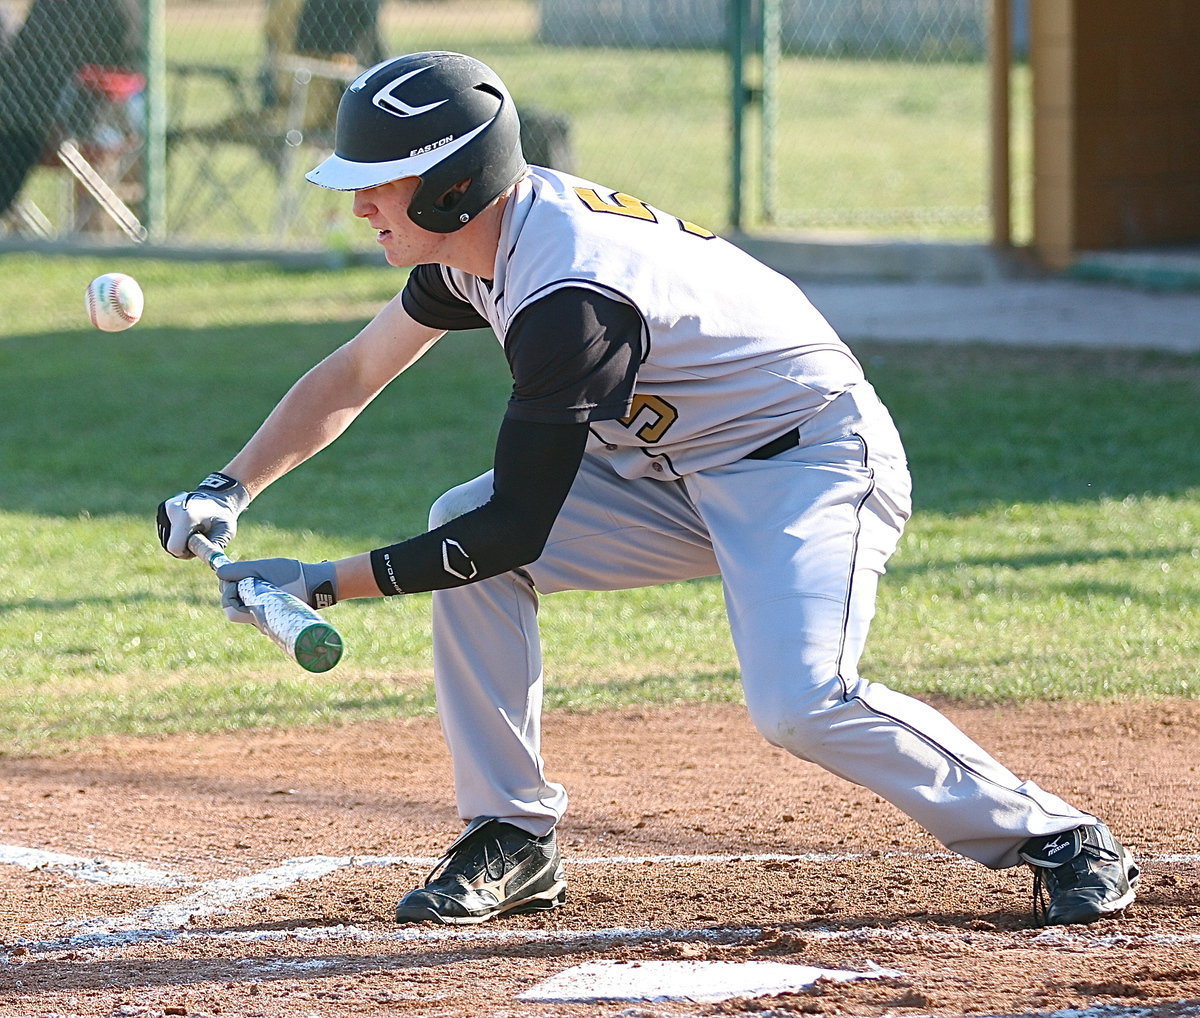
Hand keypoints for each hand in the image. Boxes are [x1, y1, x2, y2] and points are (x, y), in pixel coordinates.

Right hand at [157, 473, 250, 558]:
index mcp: (186, 517)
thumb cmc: (223, 516)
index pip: (174, 548)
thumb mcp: (226, 532)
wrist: (218, 496)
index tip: (197, 547)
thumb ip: (215, 548)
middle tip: (199, 538)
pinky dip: (175, 532)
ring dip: (179, 540)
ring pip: (166, 538)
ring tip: (194, 530)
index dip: (186, 553)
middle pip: (169, 544)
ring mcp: (165, 508)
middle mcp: (172, 510)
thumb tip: (213, 564)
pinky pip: (165, 530)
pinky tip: (187, 525)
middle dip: (183, 547)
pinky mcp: (162, 508)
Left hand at [215, 557, 337, 623]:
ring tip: (259, 577)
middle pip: (234, 606)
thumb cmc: (292, 576)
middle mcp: (259, 620)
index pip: (229, 609)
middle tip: (247, 574)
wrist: (318, 584)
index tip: (240, 578)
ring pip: (244, 604)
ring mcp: (266, 618)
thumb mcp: (264, 568)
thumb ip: (240, 571)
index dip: (228, 592)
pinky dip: (253, 592)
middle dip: (235, 589)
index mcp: (256, 612)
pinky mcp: (272, 613)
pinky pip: (254, 604)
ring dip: (244, 589)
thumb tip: (218, 574)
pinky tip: (264, 582)